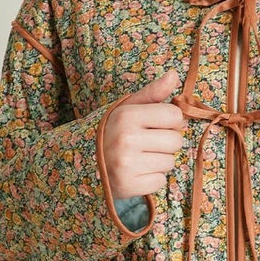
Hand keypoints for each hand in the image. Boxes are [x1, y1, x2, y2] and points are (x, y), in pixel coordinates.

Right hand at [101, 68, 185, 197]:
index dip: (170, 121)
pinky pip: (160, 181)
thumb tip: (174, 74)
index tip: (155, 125)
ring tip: (140, 159)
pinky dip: (151, 179)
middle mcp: (126, 139)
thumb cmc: (113, 132)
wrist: (84, 163)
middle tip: (147, 144)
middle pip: (176, 141)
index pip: (174, 115)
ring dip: (159, 162)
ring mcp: (126, 164)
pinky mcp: (127, 186)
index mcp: (127, 116)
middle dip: (166, 143)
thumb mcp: (128, 108)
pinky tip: (136, 173)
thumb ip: (153, 93)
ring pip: (169, 163)